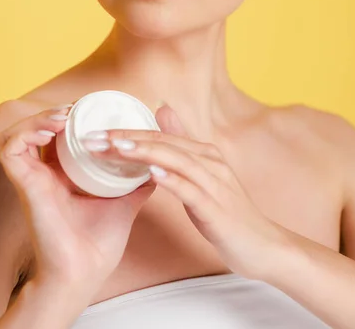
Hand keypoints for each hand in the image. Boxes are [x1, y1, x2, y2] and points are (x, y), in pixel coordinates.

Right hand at [0, 104, 155, 303]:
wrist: (87, 271)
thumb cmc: (100, 241)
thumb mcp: (124, 199)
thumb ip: (137, 180)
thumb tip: (159, 163)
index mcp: (62, 173)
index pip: (55, 133)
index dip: (67, 115)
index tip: (90, 107)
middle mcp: (43, 172)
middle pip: (36, 127)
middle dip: (54, 112)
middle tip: (76, 109)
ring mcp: (32, 177)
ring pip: (19, 132)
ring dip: (40, 118)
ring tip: (64, 117)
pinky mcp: (25, 184)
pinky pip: (11, 149)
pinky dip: (27, 132)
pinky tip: (52, 131)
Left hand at [81, 103, 284, 280]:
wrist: (263, 246)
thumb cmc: (228, 212)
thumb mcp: (203, 176)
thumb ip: (182, 144)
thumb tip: (163, 109)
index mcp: (203, 153)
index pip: (158, 136)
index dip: (125, 132)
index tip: (94, 134)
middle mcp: (209, 162)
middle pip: (162, 143)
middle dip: (124, 139)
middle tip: (91, 138)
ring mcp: (214, 183)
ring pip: (174, 160)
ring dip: (143, 152)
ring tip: (114, 147)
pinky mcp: (216, 208)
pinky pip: (191, 190)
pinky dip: (171, 179)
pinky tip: (151, 173)